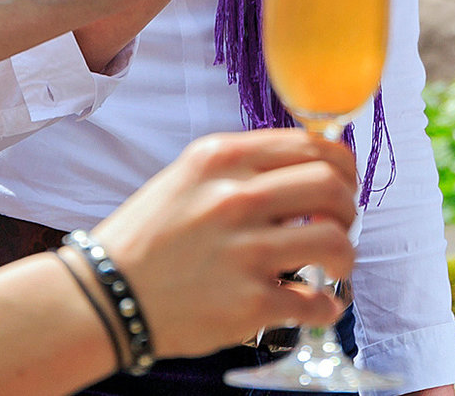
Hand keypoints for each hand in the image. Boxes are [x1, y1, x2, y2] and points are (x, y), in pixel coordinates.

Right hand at [92, 130, 356, 359]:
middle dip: (350, 208)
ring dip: (345, 257)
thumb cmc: (148, 239)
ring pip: (335, 242)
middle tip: (341, 226)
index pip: (311, 145)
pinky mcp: (248, 304)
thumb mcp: (188, 177)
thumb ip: (243, 168)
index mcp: (222, 160)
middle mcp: (235, 199)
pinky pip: (315, 302)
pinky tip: (318, 306)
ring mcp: (244, 252)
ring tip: (334, 267)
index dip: (342, 165)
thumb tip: (308, 169)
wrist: (104, 296)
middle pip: (332, 187)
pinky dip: (327, 307)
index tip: (344, 183)